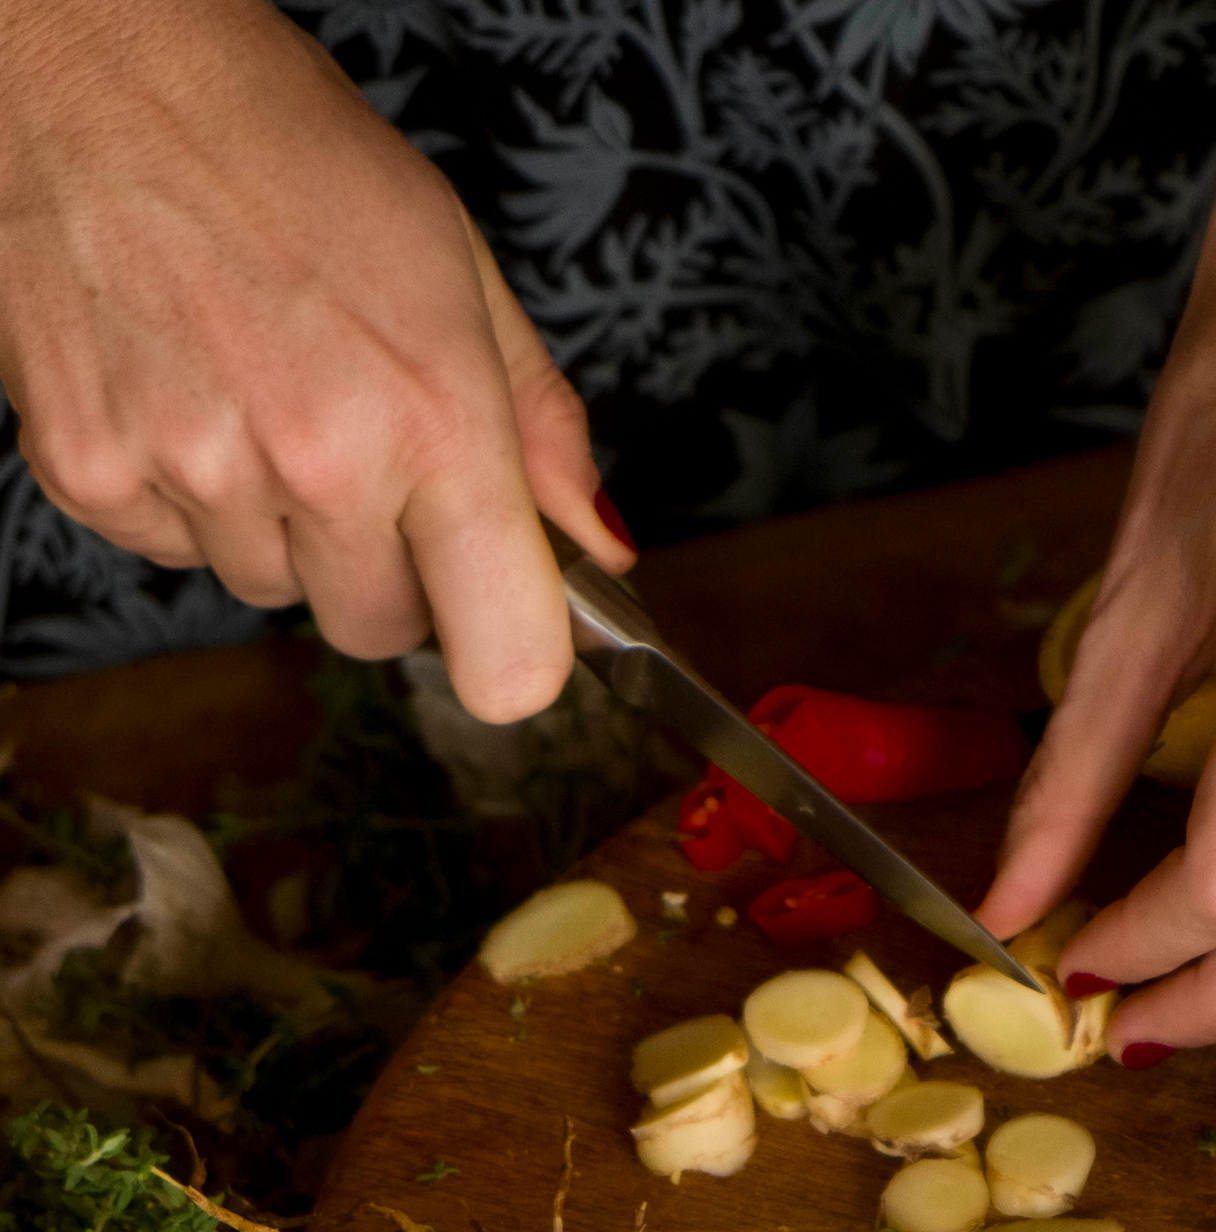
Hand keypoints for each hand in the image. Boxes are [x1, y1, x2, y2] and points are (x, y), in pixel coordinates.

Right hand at [0, 0, 632, 719]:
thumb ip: (543, 430)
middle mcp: (319, 462)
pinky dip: (189, 499)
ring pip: (274, 593)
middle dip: (388, 573)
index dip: (511, 654)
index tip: (502, 618)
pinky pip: (176, 553)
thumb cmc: (290, 156)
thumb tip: (604, 546)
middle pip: (379, 632)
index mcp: (437, 419)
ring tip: (263, 395)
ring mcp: (196, 471)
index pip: (507, 663)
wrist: (92, 64)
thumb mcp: (460, 272)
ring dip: (283, 529)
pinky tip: (190, 392)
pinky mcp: (91, 471)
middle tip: (367, 460)